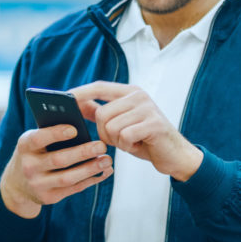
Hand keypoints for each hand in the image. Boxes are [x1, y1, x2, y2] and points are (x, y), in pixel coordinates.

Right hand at [0, 124, 112, 218]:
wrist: (16, 184)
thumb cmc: (33, 154)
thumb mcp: (34, 141)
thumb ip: (51, 133)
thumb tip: (81, 128)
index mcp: (25, 146)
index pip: (39, 139)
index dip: (56, 134)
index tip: (74, 129)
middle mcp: (29, 166)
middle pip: (59, 160)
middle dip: (82, 153)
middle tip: (101, 145)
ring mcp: (38, 184)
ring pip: (68, 177)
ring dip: (90, 169)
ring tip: (107, 160)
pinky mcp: (49, 197)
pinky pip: (74, 188)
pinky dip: (91, 180)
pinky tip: (104, 172)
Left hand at [70, 81, 202, 180]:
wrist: (175, 155)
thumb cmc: (144, 139)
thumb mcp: (121, 122)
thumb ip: (101, 111)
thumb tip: (76, 104)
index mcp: (129, 92)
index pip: (98, 87)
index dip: (80, 92)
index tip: (65, 98)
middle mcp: (138, 95)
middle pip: (101, 114)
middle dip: (104, 133)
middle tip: (120, 139)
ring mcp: (147, 108)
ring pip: (111, 127)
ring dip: (117, 142)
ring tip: (132, 141)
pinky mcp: (154, 124)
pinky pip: (124, 137)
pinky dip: (128, 147)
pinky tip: (140, 145)